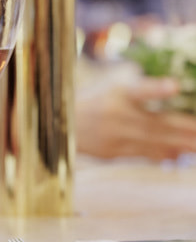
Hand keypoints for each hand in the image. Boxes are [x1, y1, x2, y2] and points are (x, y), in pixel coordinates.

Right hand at [76, 77, 195, 159]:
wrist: (58, 125)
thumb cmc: (93, 101)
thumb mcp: (112, 87)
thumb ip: (141, 90)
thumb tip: (176, 90)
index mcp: (116, 93)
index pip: (138, 89)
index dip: (157, 88)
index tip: (174, 86)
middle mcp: (115, 115)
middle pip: (157, 123)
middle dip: (186, 128)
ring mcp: (113, 136)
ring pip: (154, 141)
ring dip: (180, 144)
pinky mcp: (111, 152)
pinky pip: (143, 154)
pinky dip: (163, 154)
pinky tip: (180, 155)